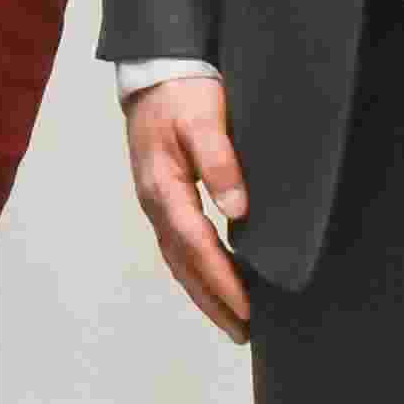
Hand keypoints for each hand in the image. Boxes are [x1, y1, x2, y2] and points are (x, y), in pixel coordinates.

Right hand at [122, 75, 251, 343]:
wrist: (155, 71)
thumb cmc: (182, 94)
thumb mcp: (203, 119)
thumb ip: (220, 161)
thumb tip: (237, 209)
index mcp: (163, 187)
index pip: (196, 244)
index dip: (222, 279)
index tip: (248, 307)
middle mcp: (155, 202)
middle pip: (183, 264)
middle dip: (213, 301)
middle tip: (244, 333)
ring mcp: (156, 202)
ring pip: (178, 260)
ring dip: (205, 293)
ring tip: (234, 321)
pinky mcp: (163, 198)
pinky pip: (179, 247)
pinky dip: (197, 271)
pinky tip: (217, 281)